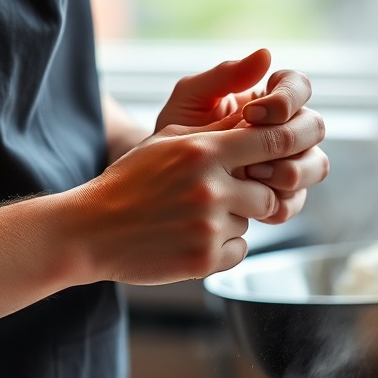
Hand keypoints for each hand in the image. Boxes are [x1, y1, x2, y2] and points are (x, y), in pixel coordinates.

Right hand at [73, 103, 326, 284]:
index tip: (285, 152)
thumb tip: (257, 117)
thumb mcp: (167, 142)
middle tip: (221, 195)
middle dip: (252, 195)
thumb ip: (214, 132)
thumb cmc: (130, 180)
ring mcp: (208, 226)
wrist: (92, 229)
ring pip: (251, 222)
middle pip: (269, 192)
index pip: (271, 140)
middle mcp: (211, 188)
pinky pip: (239, 250)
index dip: (285, 146)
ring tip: (193, 217)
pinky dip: (222, 248)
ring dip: (233, 221)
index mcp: (203, 151)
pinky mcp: (204, 260)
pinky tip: (189, 238)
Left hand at [157, 48, 327, 225]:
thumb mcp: (191, 98)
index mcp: (269, 99)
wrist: (161, 178)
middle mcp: (286, 129)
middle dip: (288, 139)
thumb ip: (225, 76)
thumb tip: (266, 54)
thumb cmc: (176, 130)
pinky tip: (250, 203)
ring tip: (251, 175)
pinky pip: (296, 200)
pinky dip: (277, 203)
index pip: (299, 86)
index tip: (250, 113)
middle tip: (251, 152)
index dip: (285, 99)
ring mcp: (288, 163)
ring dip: (289, 172)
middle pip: (315, 126)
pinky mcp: (281, 196)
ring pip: (316, 165)